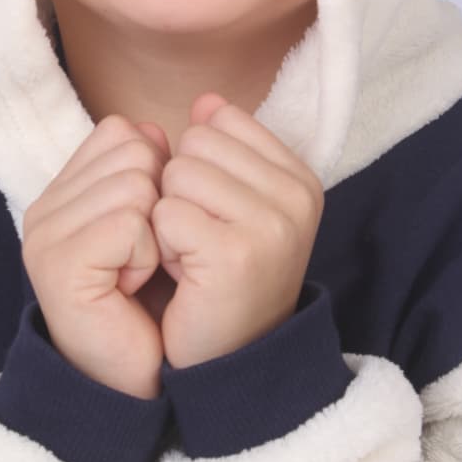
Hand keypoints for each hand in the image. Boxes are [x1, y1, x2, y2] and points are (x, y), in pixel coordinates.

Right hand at [21, 114, 172, 399]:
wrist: (136, 374)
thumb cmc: (151, 301)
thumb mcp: (150, 222)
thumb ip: (145, 170)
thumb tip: (156, 129)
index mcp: (61, 191)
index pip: (120, 131)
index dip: (154, 173)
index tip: (144, 229)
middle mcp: (43, 208)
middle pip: (133, 150)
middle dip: (159, 203)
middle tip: (141, 257)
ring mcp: (44, 236)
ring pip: (135, 184)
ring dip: (156, 233)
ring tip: (136, 274)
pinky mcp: (58, 265)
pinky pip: (129, 224)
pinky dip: (147, 256)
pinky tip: (131, 287)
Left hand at [152, 93, 323, 369]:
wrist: (230, 360)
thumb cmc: (223, 276)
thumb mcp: (236, 203)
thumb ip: (224, 148)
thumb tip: (206, 101)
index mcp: (301, 177)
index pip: (220, 121)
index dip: (201, 167)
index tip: (218, 215)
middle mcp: (297, 197)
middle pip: (195, 143)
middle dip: (180, 190)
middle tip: (200, 240)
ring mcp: (272, 225)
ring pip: (176, 174)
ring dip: (168, 218)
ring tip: (193, 257)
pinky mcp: (236, 255)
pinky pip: (165, 213)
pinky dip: (160, 246)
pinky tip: (185, 276)